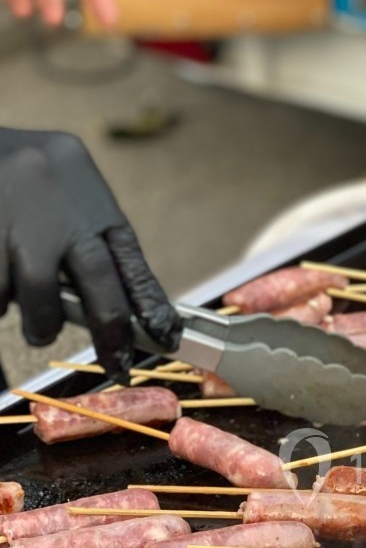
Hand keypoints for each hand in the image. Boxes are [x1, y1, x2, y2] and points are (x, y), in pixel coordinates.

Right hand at [0, 129, 181, 382]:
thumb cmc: (25, 184)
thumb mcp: (70, 196)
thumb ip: (91, 245)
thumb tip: (129, 311)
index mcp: (88, 196)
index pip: (128, 256)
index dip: (150, 302)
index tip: (166, 337)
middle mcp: (57, 201)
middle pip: (96, 275)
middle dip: (110, 329)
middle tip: (116, 363)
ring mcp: (14, 213)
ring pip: (37, 289)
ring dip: (41, 322)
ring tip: (38, 328)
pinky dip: (2, 301)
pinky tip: (3, 294)